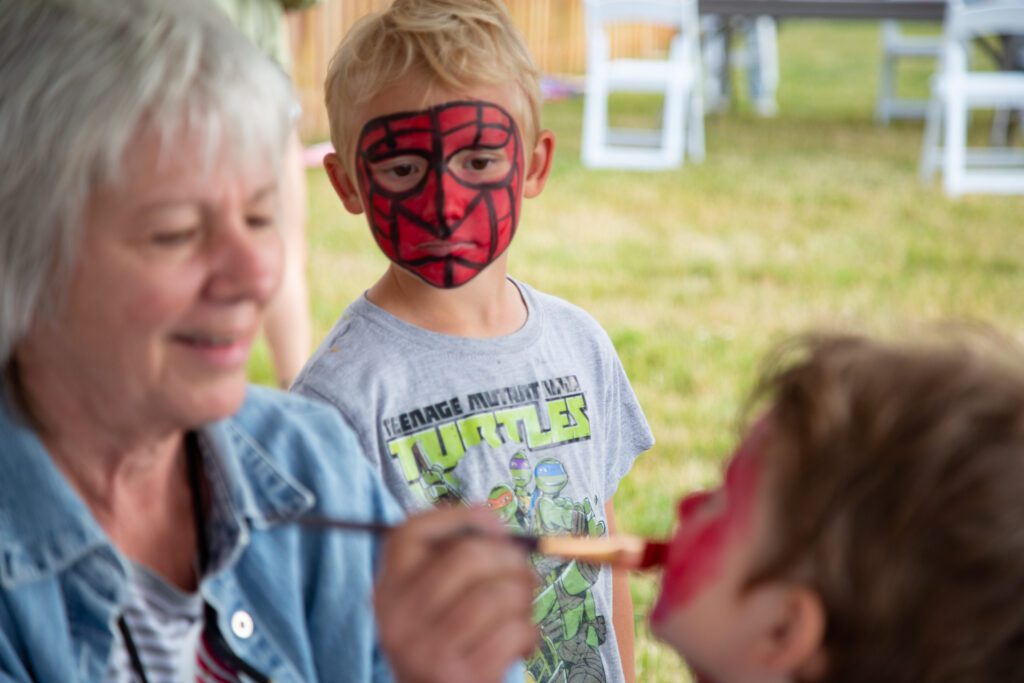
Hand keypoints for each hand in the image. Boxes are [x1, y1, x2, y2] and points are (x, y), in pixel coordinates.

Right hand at [375, 506, 537, 682]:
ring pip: (498, 594)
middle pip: (466, 556)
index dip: (457, 516)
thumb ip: (449, 560)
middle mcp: (399, 618)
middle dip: (510, 557)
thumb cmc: (444, 644)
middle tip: (524, 571)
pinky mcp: (460, 676)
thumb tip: (490, 518)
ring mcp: (427, 649)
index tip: (491, 522)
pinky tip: (521, 641)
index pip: (409, 532)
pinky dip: (529, 632)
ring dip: (524, 596)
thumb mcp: (428, 603)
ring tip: (523, 607)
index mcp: (388, 591)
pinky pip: (513, 631)